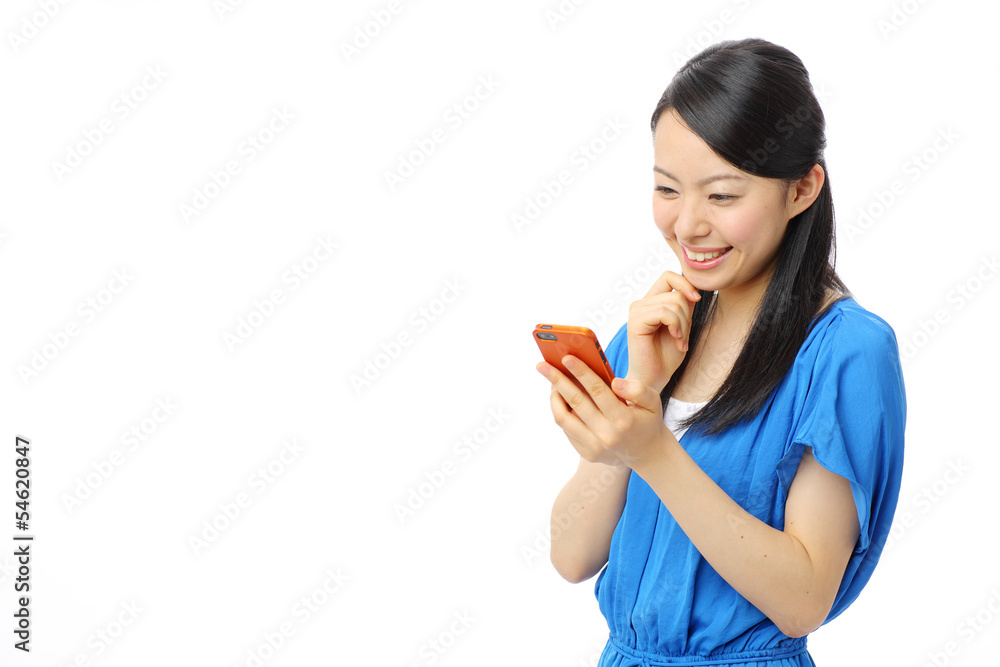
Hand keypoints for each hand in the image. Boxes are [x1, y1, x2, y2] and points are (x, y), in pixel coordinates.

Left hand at [537, 353, 669, 469]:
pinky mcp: (587, 453)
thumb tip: (615, 382)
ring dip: (554, 397)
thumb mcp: (653, 401)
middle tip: (542, 365)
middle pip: (575, 402)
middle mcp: (607, 435)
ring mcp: (595, 447)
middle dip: (556, 380)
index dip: (580, 372)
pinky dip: (561, 412)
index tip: (566, 358)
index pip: (597, 391)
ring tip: (551, 383)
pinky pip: (567, 430)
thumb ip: (637, 389)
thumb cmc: (647, 420)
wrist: (648, 453)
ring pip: (564, 418)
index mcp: (623, 419)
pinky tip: (561, 400)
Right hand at [626, 271, 700, 392]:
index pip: (669, 276)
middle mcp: (641, 304)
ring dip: (683, 324)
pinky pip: (665, 312)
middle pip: (676, 292)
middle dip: (687, 315)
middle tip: (684, 336)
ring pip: (673, 302)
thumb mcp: (682, 326)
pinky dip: (676, 326)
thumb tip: (692, 291)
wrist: (653, 379)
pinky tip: (675, 339)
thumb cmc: (666, 357)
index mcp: (650, 302)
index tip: (697, 299)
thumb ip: (684, 307)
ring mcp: (637, 311)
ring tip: (680, 340)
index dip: (685, 283)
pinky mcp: (635, 322)